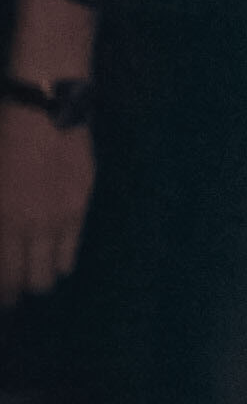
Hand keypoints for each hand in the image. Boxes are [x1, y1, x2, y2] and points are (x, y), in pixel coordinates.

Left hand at [0, 86, 90, 302]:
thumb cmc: (2, 137)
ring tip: (36, 268)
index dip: (5, 294)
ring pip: (57, 270)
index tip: (4, 298)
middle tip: (15, 287)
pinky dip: (62, 255)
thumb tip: (2, 237)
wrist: (43, 105)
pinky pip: (74, 245)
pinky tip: (54, 249)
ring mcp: (62, 218)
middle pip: (34, 282)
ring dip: (45, 274)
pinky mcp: (82, 204)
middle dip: (22, 290)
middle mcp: (34, 227)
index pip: (7, 277)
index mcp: (4, 220)